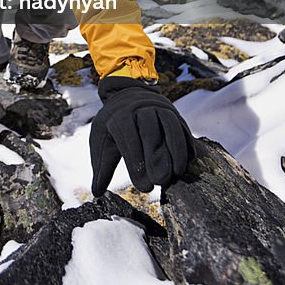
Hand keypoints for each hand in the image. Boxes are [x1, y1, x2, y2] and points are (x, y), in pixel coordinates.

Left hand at [89, 76, 195, 194]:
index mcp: (119, 116)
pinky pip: (182, 126)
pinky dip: (186, 142)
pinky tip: (188, 161)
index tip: (144, 188)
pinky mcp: (173, 112)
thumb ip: (102, 165)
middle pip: (149, 131)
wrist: (128, 92)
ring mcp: (158, 108)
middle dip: (156, 156)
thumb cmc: (113, 122)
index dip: (136, 164)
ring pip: (170, 125)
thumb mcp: (102, 138)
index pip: (128, 139)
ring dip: (176, 149)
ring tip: (178, 173)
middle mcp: (140, 109)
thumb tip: (96, 192)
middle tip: (161, 181)